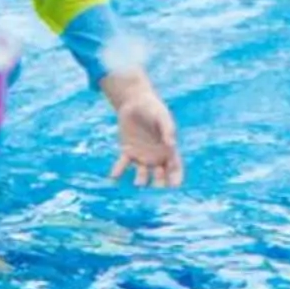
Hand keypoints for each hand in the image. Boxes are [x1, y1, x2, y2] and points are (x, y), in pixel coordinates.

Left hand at [104, 69, 183, 189]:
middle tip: (157, 186)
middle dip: (160, 183)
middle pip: (160, 176)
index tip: (174, 186)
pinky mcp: (127, 152)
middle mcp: (156, 157)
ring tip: (138, 184)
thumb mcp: (161, 116)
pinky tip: (114, 177)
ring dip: (140, 180)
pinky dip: (118, 171)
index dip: (176, 178)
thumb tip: (171, 145)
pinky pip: (123, 164)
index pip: (175, 167)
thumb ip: (167, 129)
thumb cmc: (153, 108)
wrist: (134, 102)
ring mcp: (141, 156)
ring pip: (142, 174)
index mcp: (168, 150)